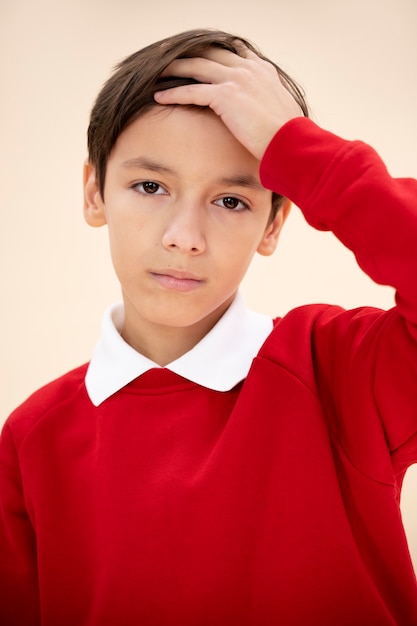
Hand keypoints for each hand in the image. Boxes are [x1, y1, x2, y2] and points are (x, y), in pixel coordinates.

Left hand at [154, 47, 302, 159]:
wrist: (291, 143)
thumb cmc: (287, 137)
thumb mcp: (280, 112)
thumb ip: (266, 104)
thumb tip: (260, 116)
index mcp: (262, 70)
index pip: (233, 51)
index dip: (212, 52)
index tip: (198, 54)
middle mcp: (248, 69)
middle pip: (210, 52)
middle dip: (189, 53)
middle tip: (169, 57)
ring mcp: (237, 79)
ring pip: (197, 66)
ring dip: (174, 68)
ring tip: (156, 71)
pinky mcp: (225, 95)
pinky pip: (192, 91)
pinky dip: (173, 92)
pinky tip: (159, 96)